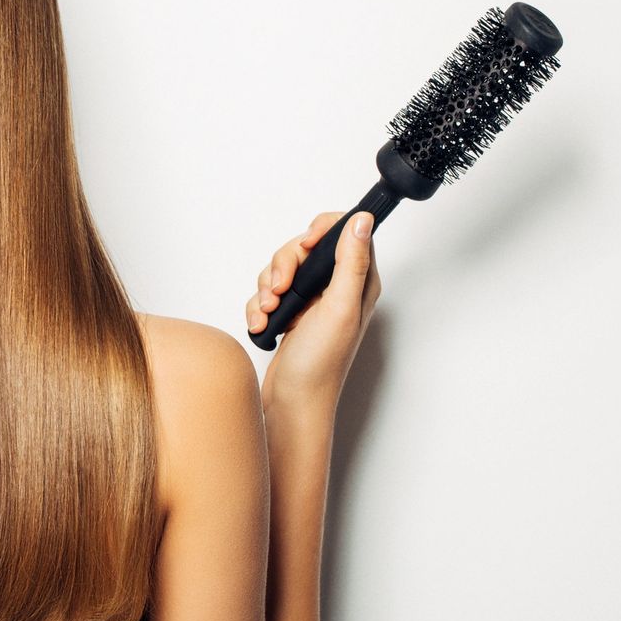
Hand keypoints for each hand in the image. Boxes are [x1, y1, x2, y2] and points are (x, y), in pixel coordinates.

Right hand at [245, 210, 381, 407]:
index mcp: (358, 282)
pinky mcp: (291, 312)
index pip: (344, 232)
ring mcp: (312, 300)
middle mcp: (336, 287)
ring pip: (281, 269)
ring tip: (270, 312)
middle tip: (281, 289)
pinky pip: (267, 292)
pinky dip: (259, 306)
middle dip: (283, 266)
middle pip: (303, 248)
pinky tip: (263, 324)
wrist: (293, 400)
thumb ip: (351, 262)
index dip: (319, 231)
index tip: (305, 246)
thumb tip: (362, 220)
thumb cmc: (321, 363)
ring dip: (267, 288)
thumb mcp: (339, 307)